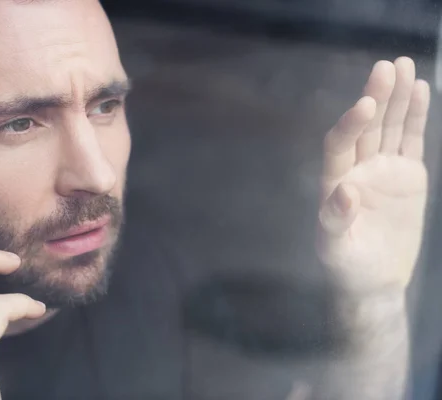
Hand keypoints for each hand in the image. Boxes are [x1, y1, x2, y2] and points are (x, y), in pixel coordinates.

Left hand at [317, 57, 430, 294]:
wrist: (374, 280)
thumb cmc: (347, 266)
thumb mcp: (335, 249)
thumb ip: (335, 221)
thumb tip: (344, 191)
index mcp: (335, 181)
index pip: (340, 144)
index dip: (351, 124)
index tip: (365, 104)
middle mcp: (357, 168)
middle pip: (366, 127)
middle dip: (376, 97)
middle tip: (386, 67)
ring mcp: (382, 169)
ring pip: (389, 127)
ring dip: (396, 98)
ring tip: (403, 65)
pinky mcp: (407, 174)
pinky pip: (410, 140)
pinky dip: (415, 116)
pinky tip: (419, 89)